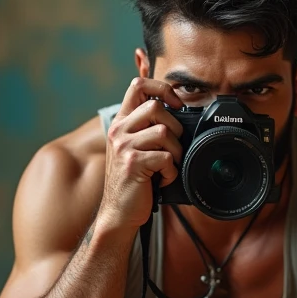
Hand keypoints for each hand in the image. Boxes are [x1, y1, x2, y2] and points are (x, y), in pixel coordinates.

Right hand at [98, 77, 184, 230]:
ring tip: (167, 166)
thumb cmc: (133, 181)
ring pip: (165, 131)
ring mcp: (124, 146)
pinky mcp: (132, 163)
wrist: (119, 212)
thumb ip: (148, 129)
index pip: (138, 85)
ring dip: (175, 152)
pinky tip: (162, 179)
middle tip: (172, 148)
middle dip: (174, 128)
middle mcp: (119, 130)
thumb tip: (178, 112)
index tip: (176, 103)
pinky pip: (165, 157)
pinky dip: (171, 172)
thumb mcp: (135, 148)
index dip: (162, 88)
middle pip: (156, 107)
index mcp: (121, 122)